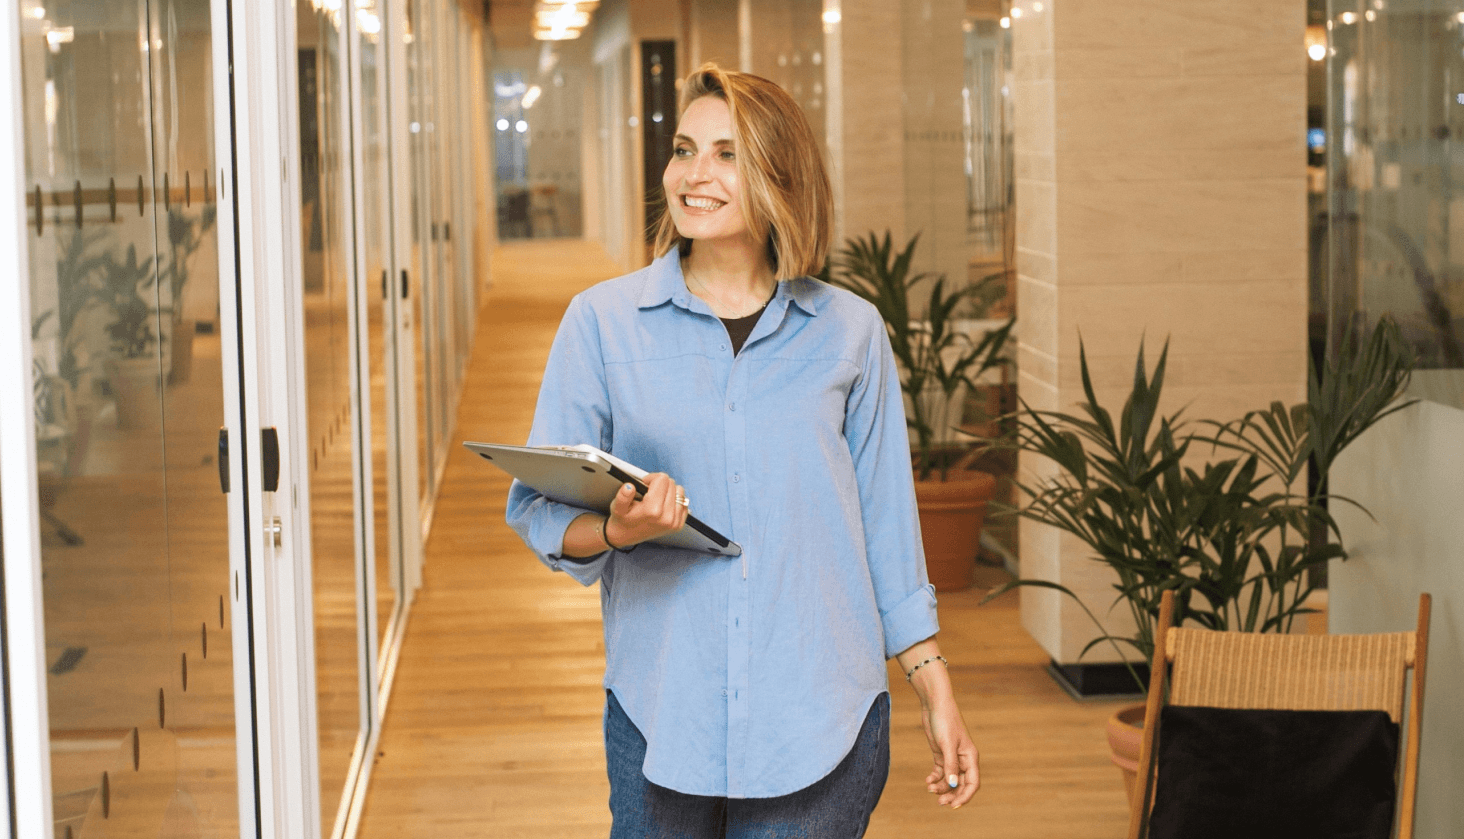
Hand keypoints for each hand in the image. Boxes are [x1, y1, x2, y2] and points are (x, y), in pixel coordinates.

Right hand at [604, 472, 688, 548]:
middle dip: (659, 484)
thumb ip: (622, 496)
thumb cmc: (622, 520)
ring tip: (656, 498)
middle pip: (671, 484)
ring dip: (668, 491)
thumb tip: (629, 487)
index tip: (645, 484)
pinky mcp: (678, 525)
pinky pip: (683, 503)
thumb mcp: (617, 507)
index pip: (662, 479)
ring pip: (679, 491)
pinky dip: (674, 500)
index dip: (651, 478)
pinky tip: (663, 505)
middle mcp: (667, 517)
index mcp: (653, 511)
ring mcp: (674, 522)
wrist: (626, 536)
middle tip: (648, 493)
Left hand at [919, 693, 979, 807]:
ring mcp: (951, 757)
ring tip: (929, 788)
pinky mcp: (941, 754)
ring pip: (949, 780)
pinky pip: (940, 772)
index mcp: (970, 757)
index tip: (953, 806)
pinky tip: (928, 780)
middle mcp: (963, 759)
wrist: (934, 704)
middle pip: (961, 784)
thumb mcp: (947, 744)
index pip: (972, 783)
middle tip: (939, 802)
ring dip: (941, 787)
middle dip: (951, 795)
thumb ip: (950, 766)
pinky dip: (934, 778)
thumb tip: (953, 785)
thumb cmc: (944, 721)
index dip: (965, 796)